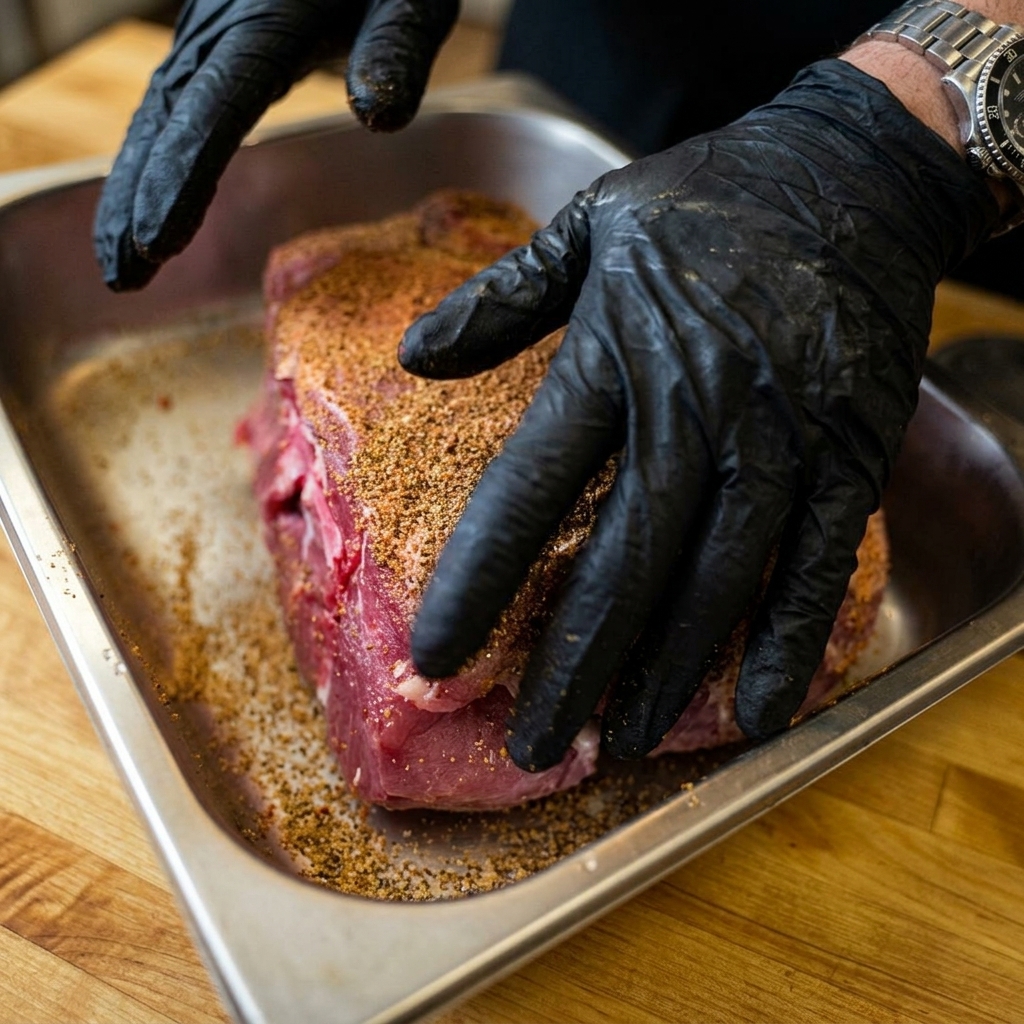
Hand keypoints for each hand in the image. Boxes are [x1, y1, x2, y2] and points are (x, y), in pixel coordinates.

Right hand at [94, 0, 457, 290]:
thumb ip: (394, 48)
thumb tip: (376, 115)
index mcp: (268, 20)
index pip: (215, 109)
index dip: (182, 178)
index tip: (158, 241)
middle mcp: (221, 28)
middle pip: (165, 120)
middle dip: (136, 200)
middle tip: (124, 276)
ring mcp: (209, 35)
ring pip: (155, 117)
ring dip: (132, 189)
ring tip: (122, 263)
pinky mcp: (214, 44)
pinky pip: (171, 107)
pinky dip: (151, 160)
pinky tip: (145, 200)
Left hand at [398, 60, 997, 770]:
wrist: (854, 172)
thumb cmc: (709, 201)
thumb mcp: (592, 223)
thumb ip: (502, 297)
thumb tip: (416, 357)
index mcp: (617, 354)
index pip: (528, 488)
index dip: (478, 581)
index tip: (435, 656)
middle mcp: (695, 410)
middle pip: (624, 563)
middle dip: (573, 666)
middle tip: (533, 747)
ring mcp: (781, 440)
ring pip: (715, 582)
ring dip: (668, 674)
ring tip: (622, 743)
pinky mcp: (850, 457)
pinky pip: (817, 566)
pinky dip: (787, 644)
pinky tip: (755, 712)